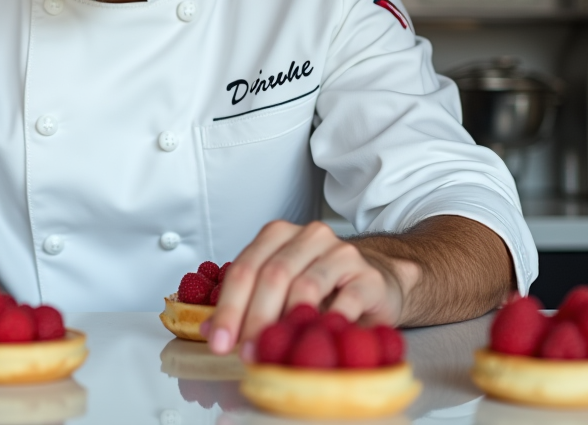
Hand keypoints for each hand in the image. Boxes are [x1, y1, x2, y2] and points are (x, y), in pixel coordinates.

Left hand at [202, 220, 411, 358]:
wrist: (376, 283)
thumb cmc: (323, 287)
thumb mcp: (280, 291)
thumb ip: (246, 304)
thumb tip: (211, 332)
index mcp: (278, 236)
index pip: (245, 268)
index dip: (229, 307)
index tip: (219, 341)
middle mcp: (308, 237)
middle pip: (272, 275)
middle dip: (253, 318)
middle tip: (246, 351)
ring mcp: (340, 252)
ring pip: (305, 285)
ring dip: (287, 323)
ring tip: (276, 350)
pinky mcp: (368, 276)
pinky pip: (346, 300)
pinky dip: (327, 323)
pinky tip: (316, 341)